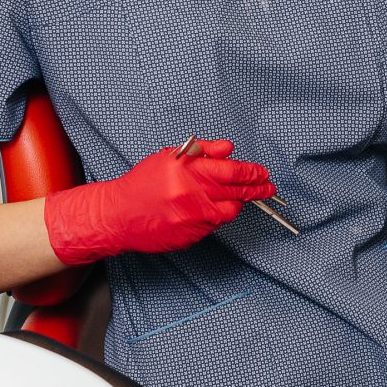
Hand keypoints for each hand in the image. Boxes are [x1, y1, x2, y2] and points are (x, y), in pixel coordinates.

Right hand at [43, 140, 274, 266]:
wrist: (118, 216)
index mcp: (186, 171)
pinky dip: (215, 216)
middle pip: (236, 192)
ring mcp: (191, 219)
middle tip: (268, 187)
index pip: (230, 171)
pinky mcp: (189, 237)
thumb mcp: (169, 158)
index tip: (262, 173)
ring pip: (228, 212)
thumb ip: (202, 152)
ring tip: (237, 197)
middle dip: (256, 189)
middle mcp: (190, 195)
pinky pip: (213, 226)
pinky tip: (207, 210)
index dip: (251, 172)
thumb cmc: (142, 184)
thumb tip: (229, 149)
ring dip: (236, 204)